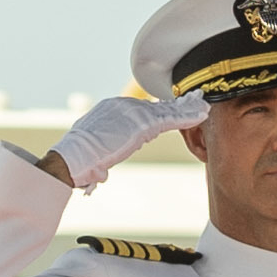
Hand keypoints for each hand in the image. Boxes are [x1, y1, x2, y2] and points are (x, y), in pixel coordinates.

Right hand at [48, 92, 210, 187]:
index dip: (159, 112)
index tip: (172, 112)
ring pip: (166, 110)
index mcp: (110, 109)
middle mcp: (121, 105)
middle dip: (176, 107)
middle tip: (194, 103)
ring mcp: (132, 113)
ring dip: (187, 110)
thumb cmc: (78, 162)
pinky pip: (170, 118)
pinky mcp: (142, 123)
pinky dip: (187, 117)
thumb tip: (100, 173)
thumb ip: (99, 157)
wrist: (73, 158)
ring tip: (203, 108)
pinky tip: (201, 115)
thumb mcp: (91, 153)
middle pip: (155, 106)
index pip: (140, 109)